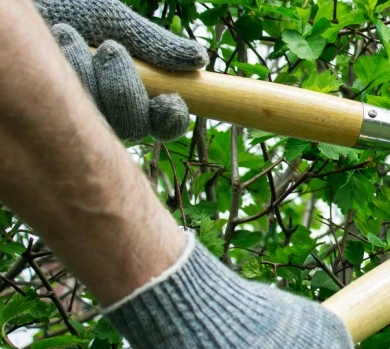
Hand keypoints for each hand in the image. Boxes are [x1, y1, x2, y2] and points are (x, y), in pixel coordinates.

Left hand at [36, 0, 208, 140]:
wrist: (22, 8)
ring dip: (89, 73)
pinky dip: (65, 73)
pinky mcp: (46, 119)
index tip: (170, 99)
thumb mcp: (114, 20)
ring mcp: (78, 119)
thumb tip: (199, 59)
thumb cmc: (66, 8)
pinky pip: (66, 111)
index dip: (172, 118)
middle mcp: (109, 113)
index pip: (165, 122)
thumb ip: (155, 44)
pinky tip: (53, 47)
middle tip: (111, 49)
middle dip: (125, 88)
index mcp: (136, 92)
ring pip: (100, 119)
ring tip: (68, 35)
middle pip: (134, 127)